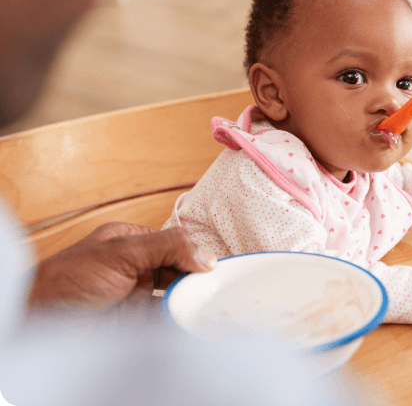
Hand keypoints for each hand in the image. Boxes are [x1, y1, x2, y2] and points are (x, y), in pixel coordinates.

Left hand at [27, 222, 216, 309]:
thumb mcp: (122, 251)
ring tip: (211, 307)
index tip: (215, 268)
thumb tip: (206, 255)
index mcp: (130, 241)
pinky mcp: (132, 324)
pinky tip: (193, 322)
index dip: (194, 254)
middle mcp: (134, 266)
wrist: (41, 323)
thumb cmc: (69, 279)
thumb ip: (167, 247)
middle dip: (195, 279)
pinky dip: (179, 322)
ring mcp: (134, 296)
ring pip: (171, 296)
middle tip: (217, 290)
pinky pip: (162, 321)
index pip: (173, 243)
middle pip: (176, 270)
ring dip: (189, 301)